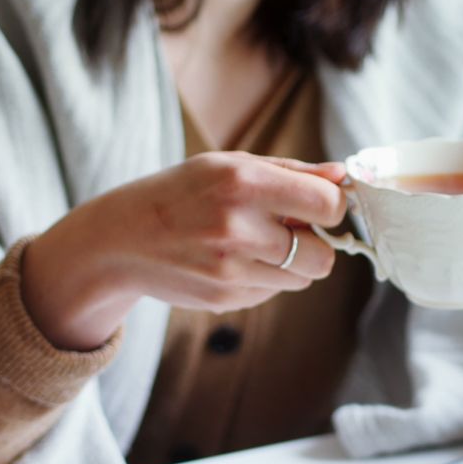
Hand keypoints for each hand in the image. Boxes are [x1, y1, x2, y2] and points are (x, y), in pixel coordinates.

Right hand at [21, 151, 346, 349]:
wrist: (121, 239)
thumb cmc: (183, 193)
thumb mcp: (229, 165)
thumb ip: (291, 171)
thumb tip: (341, 175)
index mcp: (243, 182)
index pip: (327, 204)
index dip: (334, 207)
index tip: (322, 206)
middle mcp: (238, 227)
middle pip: (324, 254)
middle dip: (318, 244)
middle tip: (294, 230)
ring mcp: (231, 269)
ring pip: (304, 278)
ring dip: (294, 263)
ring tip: (259, 245)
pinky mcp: (225, 298)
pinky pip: (275, 292)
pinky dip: (266, 278)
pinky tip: (233, 261)